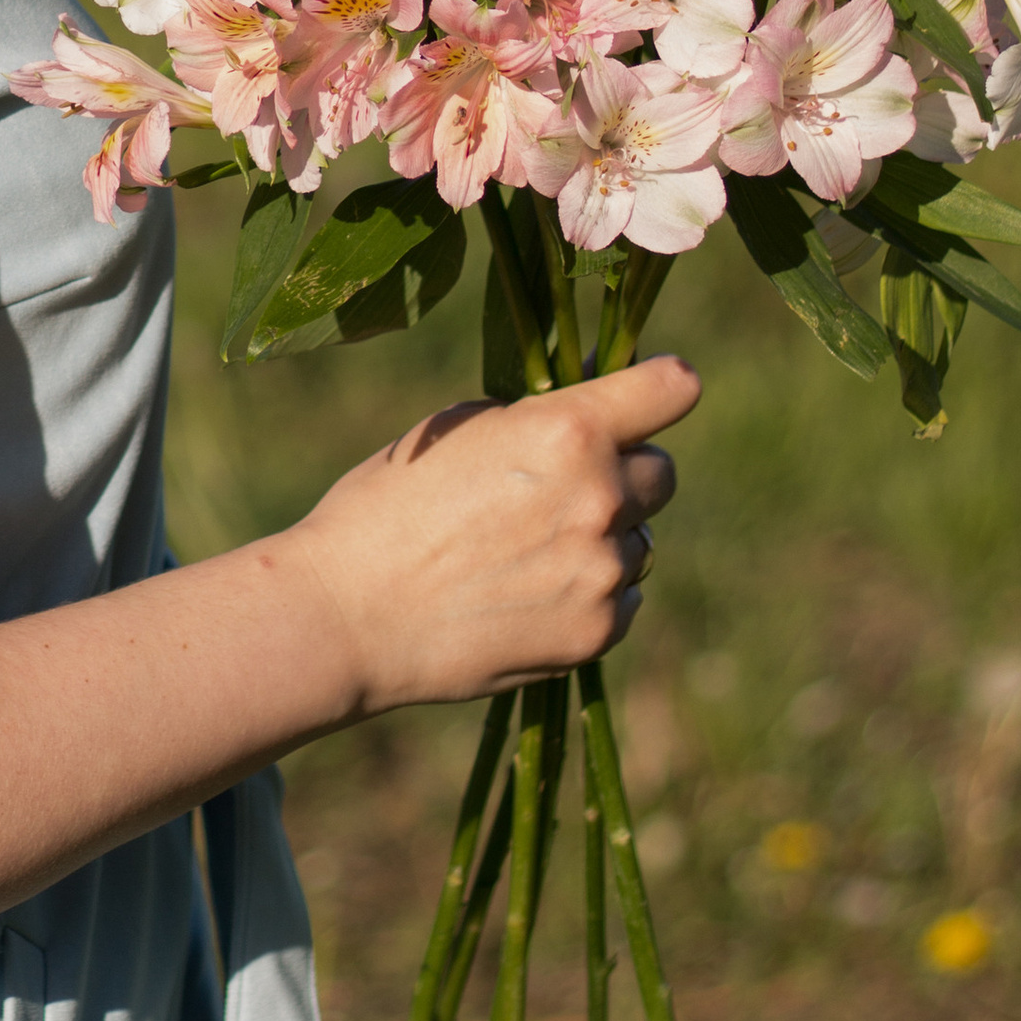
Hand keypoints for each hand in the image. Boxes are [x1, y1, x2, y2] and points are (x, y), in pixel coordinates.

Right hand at [281, 358, 700, 722]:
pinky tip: (526, 594)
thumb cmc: (385, 505)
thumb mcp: (456, 430)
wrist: (348, 614)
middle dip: (623, 472)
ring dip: (603, 538)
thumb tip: (590, 399)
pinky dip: (590, 593)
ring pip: (640, 540)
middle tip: (562, 487)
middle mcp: (599, 496)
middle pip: (662, 472)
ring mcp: (603, 571)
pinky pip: (623, 599)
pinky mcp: (596, 633)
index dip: (662, 387)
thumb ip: (534, 417)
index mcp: (565, 429)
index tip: (649, 394)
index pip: (672, 389)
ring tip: (526, 552)